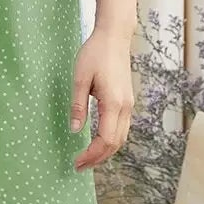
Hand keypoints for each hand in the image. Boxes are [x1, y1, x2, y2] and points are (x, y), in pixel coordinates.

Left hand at [69, 28, 133, 169]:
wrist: (114, 37)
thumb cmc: (95, 54)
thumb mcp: (80, 78)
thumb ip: (77, 106)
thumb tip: (74, 130)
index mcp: (113, 103)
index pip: (105, 140)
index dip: (92, 155)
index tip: (76, 162)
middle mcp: (125, 107)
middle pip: (115, 144)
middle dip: (98, 158)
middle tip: (79, 166)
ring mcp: (129, 105)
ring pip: (121, 138)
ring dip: (105, 151)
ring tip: (87, 158)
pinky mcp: (127, 101)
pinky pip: (122, 128)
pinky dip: (111, 140)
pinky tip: (98, 142)